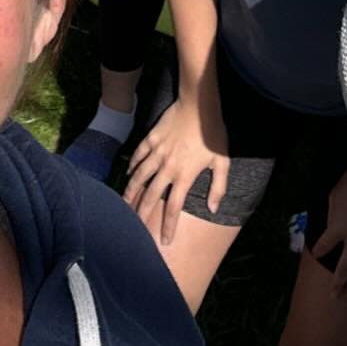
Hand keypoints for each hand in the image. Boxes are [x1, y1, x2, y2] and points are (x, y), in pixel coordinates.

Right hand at [123, 99, 227, 245]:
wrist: (198, 105)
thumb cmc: (213, 133)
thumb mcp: (222, 161)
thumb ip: (218, 187)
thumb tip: (213, 209)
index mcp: (185, 175)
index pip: (174, 208)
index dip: (168, 226)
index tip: (164, 240)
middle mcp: (168, 167)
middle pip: (151, 195)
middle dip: (142, 213)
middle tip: (135, 227)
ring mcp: (157, 152)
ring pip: (140, 176)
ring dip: (131, 192)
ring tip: (124, 204)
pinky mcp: (151, 139)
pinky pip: (138, 155)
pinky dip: (132, 166)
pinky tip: (129, 174)